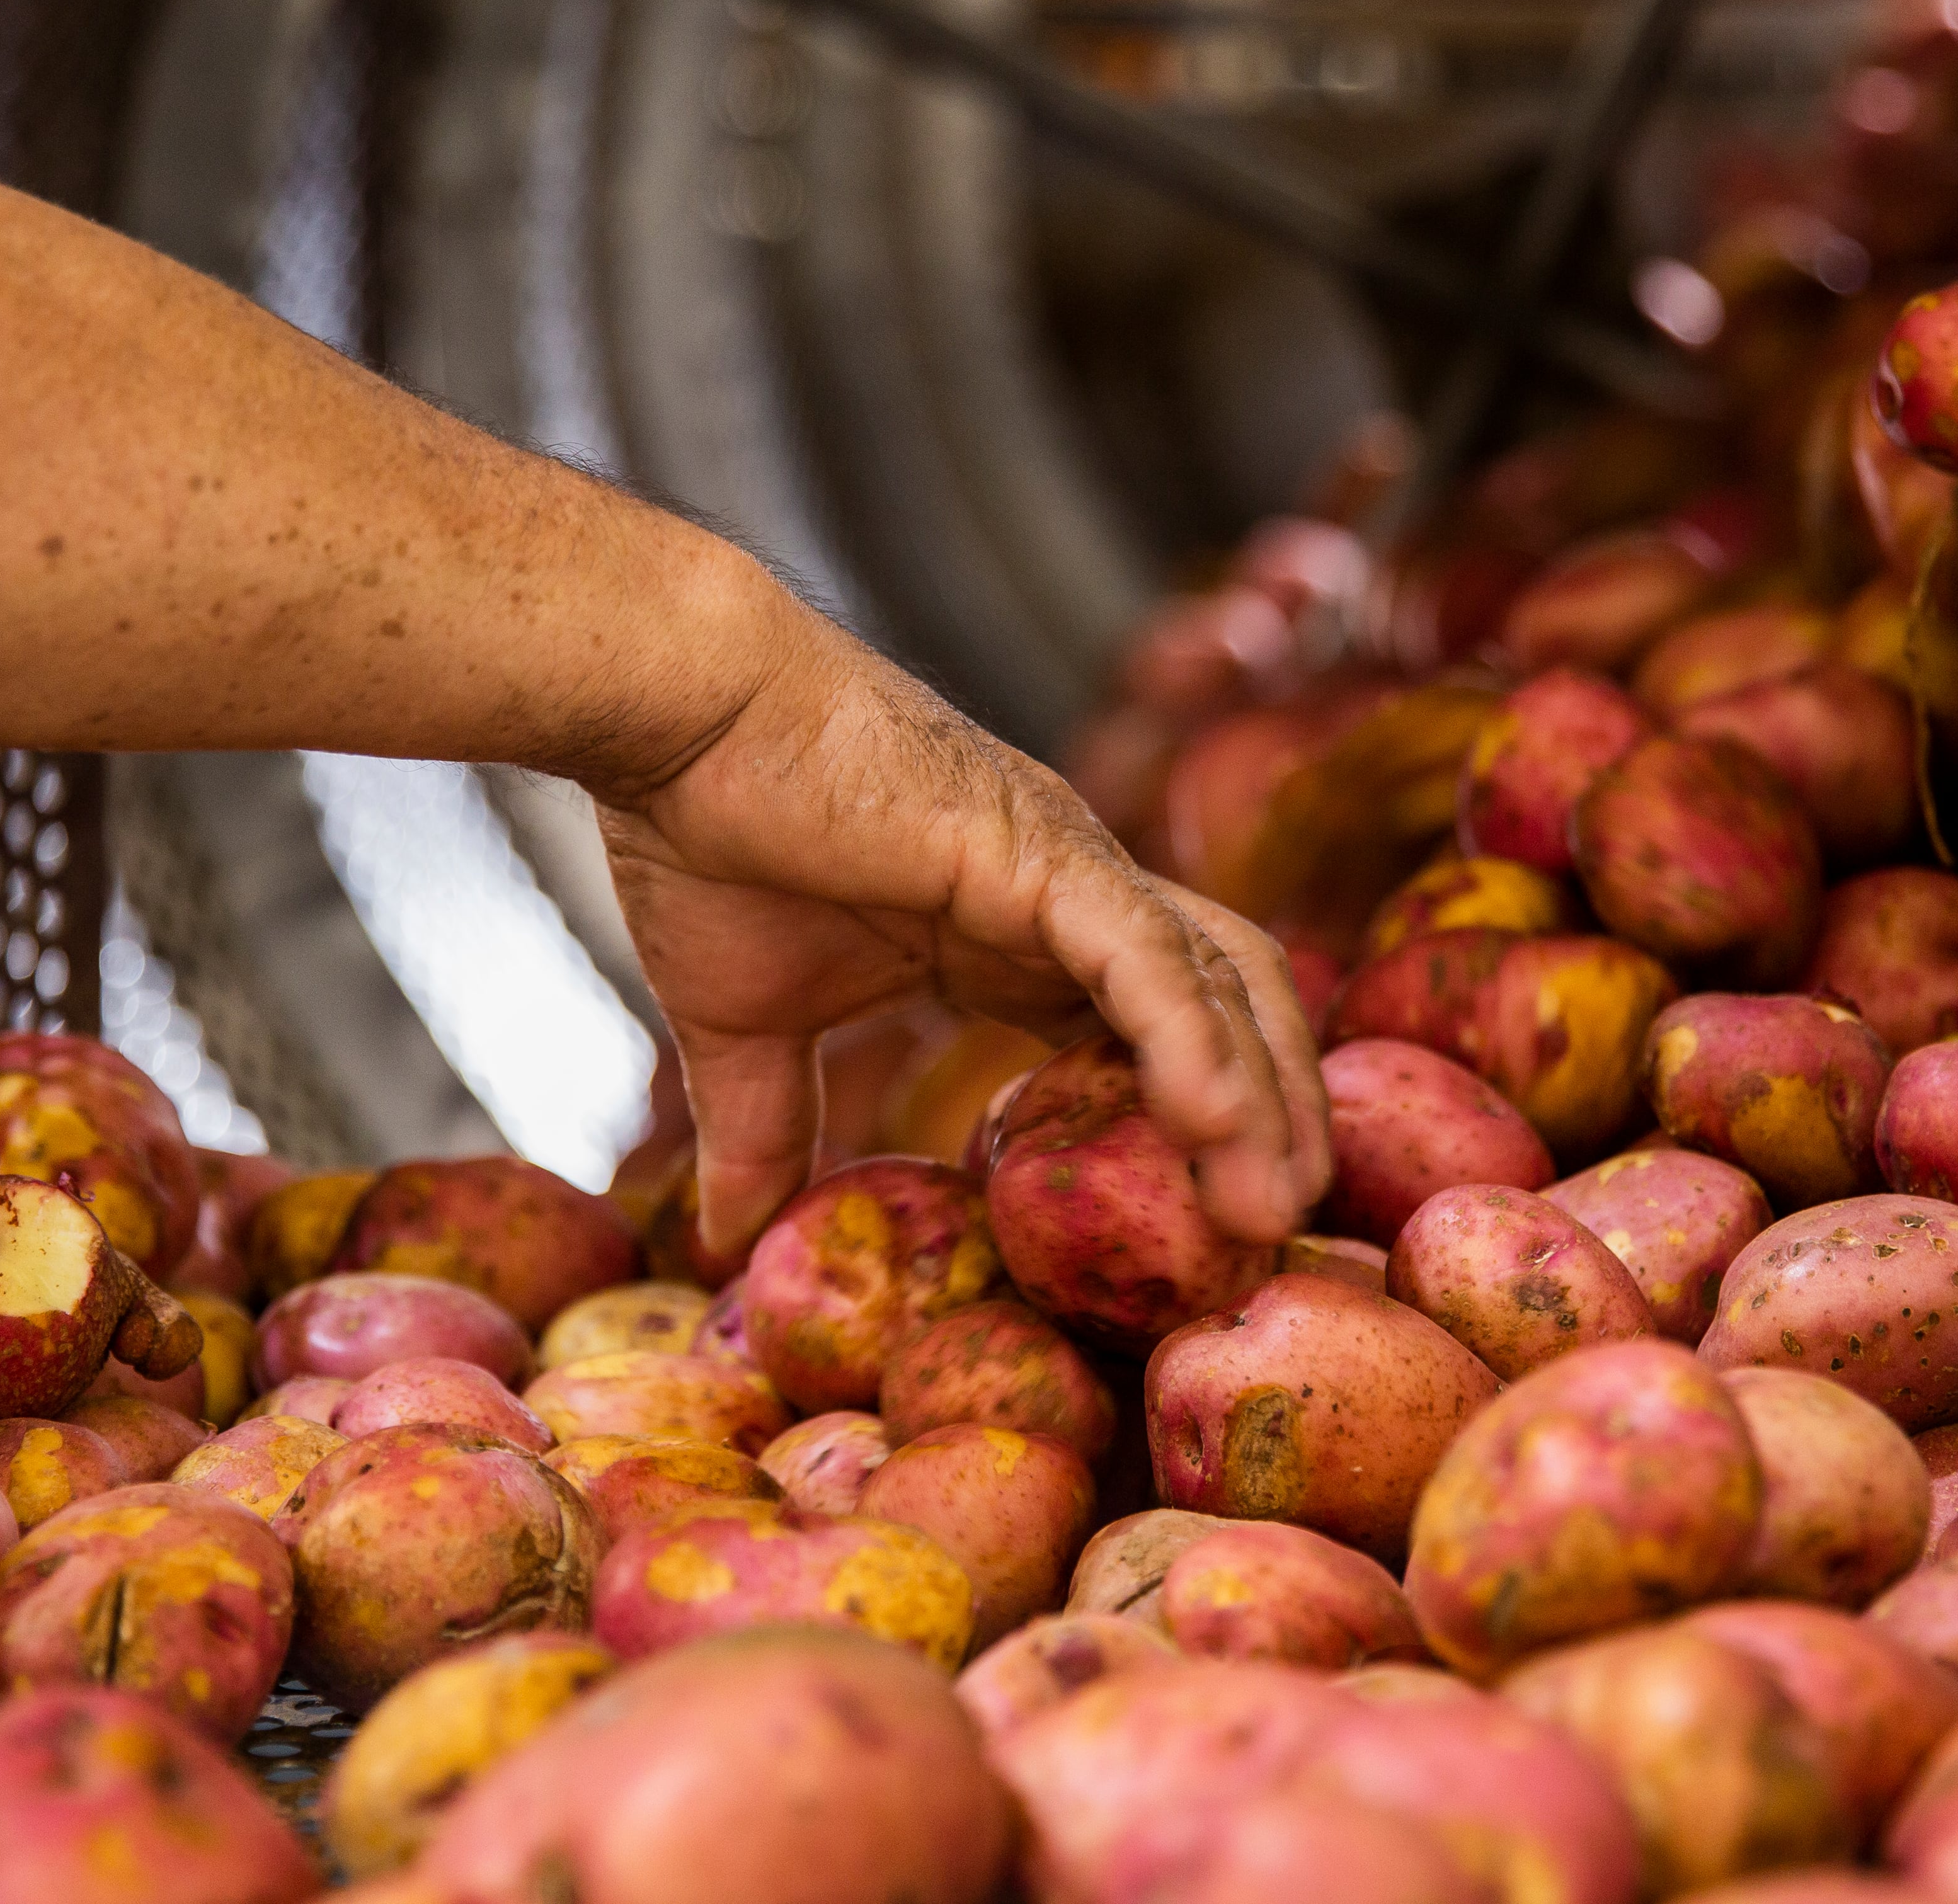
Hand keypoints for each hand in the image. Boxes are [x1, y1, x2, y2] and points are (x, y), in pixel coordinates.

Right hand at [594, 605, 1328, 1259]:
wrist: (677, 714)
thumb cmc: (704, 834)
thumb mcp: (742, 1029)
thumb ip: (760, 1131)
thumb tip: (720, 1242)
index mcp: (1018, 935)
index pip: (1151, 1033)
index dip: (1195, 1123)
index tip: (1212, 1228)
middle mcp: (1072, 897)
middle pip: (1226, 1005)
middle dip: (1270, 1113)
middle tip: (1280, 1231)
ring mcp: (1070, 870)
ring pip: (1216, 983)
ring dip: (1261, 1095)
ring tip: (1278, 1206)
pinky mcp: (1044, 855)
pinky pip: (1149, 958)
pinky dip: (1195, 1042)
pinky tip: (1221, 1126)